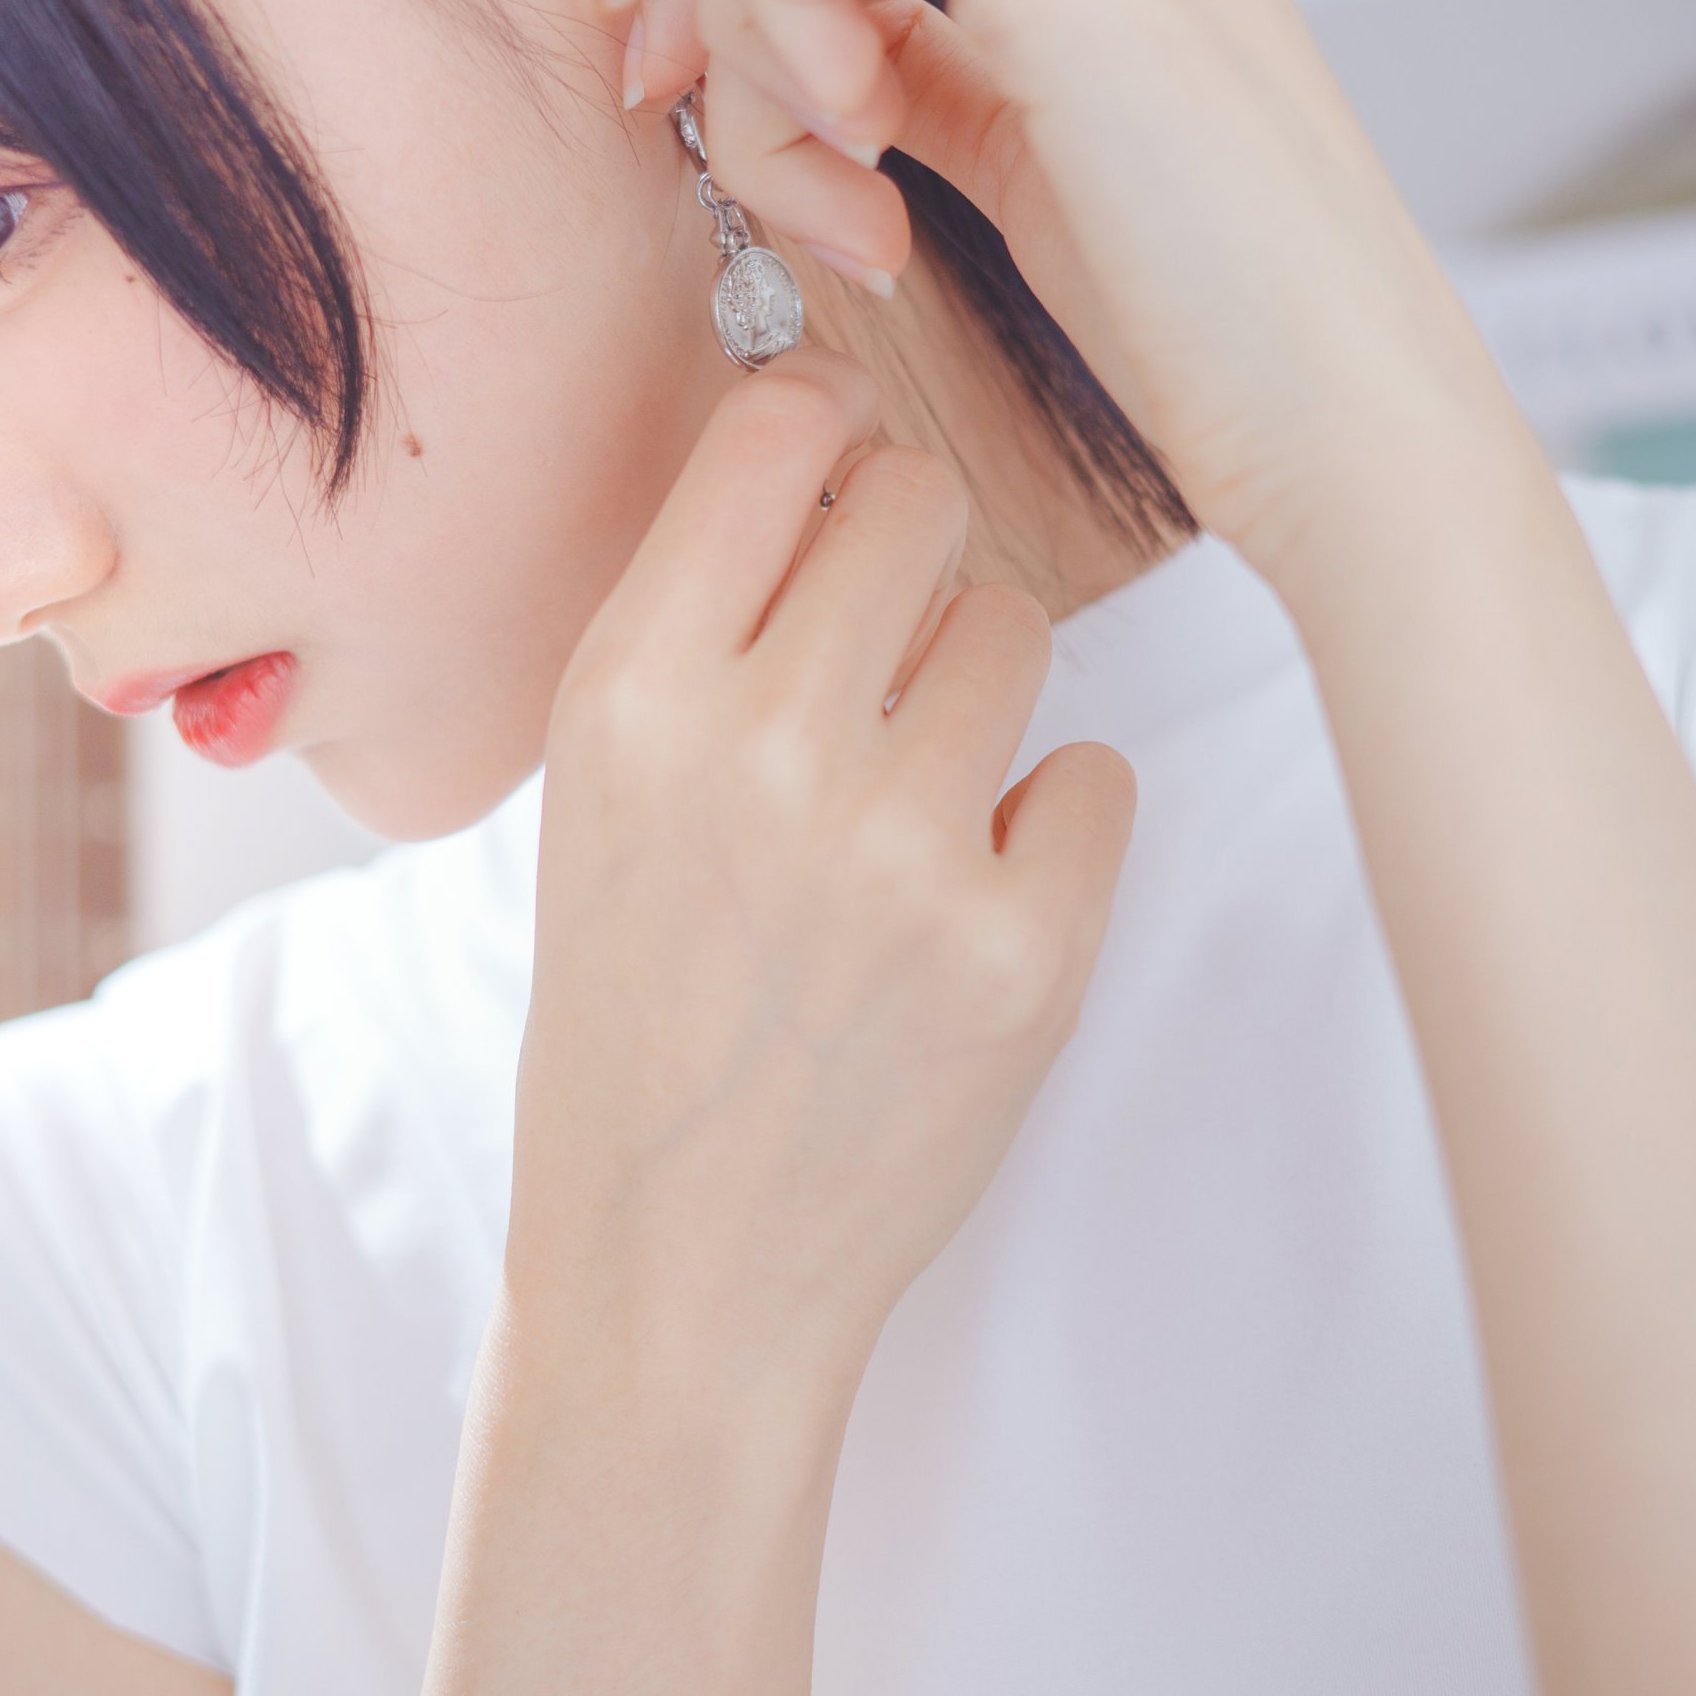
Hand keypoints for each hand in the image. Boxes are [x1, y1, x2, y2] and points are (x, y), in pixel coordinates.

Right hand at [429, 351, 1130, 1695]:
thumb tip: (837, 427)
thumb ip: (702, 615)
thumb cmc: (639, 1006)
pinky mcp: (1021, 949)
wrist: (678, 1269)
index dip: (827, 429)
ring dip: (977, 700)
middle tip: (880, 660)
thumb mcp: (598, 789)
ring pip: (1017, 627)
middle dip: (912, 557)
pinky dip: (1044, 832)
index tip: (838, 472)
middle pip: (919, 498)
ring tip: (900, 817)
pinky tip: (957, 910)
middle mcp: (761, 747)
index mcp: (627, 692)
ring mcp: (900, 850)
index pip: (780, 427)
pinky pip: (1096, 774)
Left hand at [626, 0, 1517, 567]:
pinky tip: (866, 172)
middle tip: (760, 162)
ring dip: (751, 36)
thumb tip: (779, 36)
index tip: (727, 116)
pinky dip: (784, 50)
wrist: (1343, 425)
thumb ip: (915, 59)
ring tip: (841, 196)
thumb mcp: (1023, 148)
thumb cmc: (1200, 326)